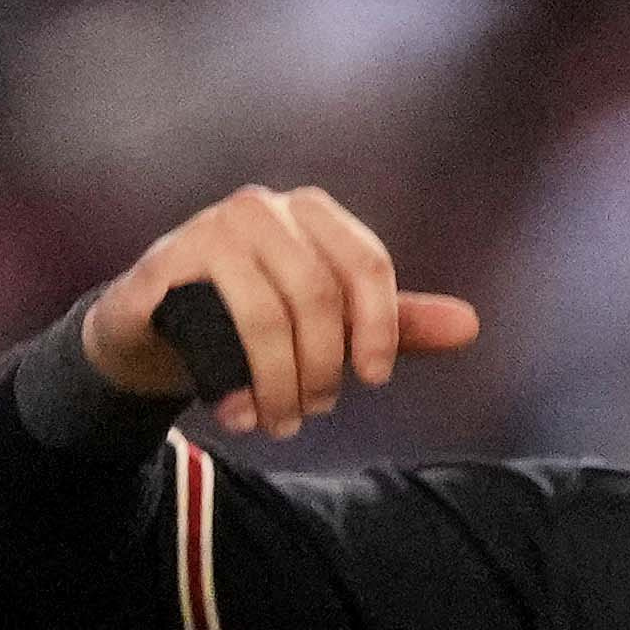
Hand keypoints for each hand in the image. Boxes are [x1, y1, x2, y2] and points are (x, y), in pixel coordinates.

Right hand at [83, 189, 479, 441]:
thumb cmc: (259, 320)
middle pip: (319, 296)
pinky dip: (234, 383)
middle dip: (324, 369)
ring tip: (281, 421)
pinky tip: (237, 412)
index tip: (374, 379)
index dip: (380, 329)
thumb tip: (470, 325)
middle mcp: (262, 208)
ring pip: (268, 317)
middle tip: (317, 410)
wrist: (159, 328)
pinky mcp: (167, 266)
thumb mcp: (333, 325)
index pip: (367, 264)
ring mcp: (210, 230)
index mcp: (312, 214)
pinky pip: (214, 329)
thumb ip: (394, 324)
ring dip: (281, 386)